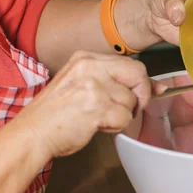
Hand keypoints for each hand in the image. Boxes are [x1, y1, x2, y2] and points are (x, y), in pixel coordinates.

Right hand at [13, 51, 165, 157]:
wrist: (32, 134)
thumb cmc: (58, 114)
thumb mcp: (85, 87)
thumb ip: (119, 83)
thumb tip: (159, 87)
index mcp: (86, 58)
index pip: (130, 63)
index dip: (141, 82)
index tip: (142, 95)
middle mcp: (90, 67)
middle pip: (138, 74)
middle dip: (140, 95)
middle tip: (125, 109)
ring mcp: (93, 85)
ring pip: (131, 100)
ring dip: (121, 115)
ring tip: (98, 118)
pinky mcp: (96, 106)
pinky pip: (125, 117)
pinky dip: (115, 126)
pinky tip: (96, 125)